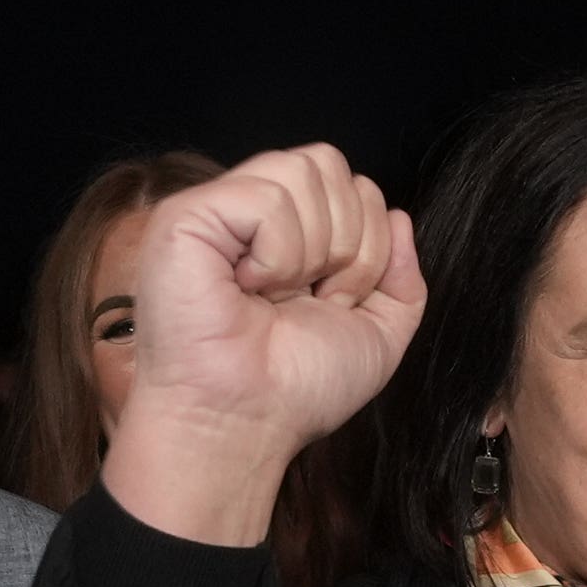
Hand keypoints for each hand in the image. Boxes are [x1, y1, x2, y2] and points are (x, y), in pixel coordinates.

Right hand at [104, 142, 423, 546]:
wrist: (247, 423)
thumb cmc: (297, 389)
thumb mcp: (376, 335)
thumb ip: (401, 278)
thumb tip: (399, 217)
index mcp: (289, 232)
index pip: (352, 183)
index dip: (364, 244)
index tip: (335, 303)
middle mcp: (250, 213)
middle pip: (328, 163)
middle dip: (347, 243)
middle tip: (310, 299)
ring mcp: (216, 210)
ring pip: (302, 169)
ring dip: (312, 250)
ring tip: (276, 296)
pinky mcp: (186, 217)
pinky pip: (267, 196)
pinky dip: (278, 253)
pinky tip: (249, 288)